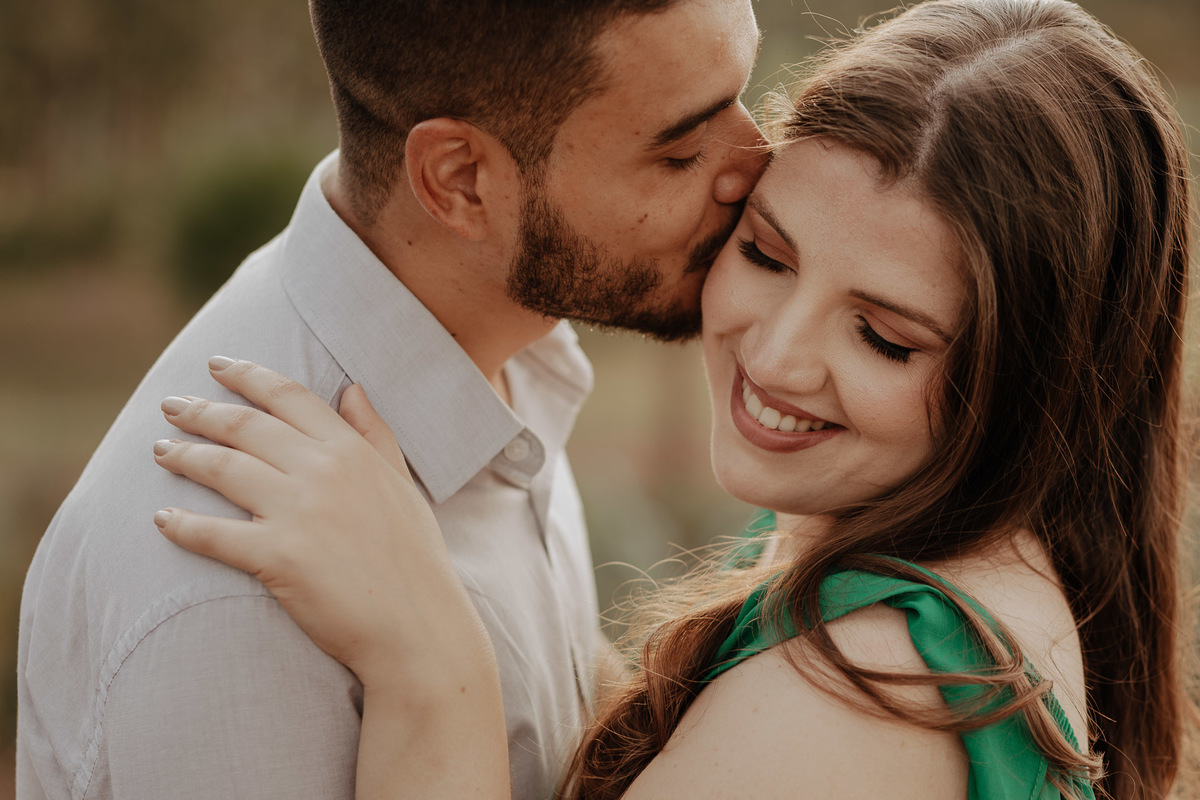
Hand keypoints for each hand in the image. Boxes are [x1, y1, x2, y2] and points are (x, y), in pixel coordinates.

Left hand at [152, 357, 494, 693]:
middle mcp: (322, 472)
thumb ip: (374, 433)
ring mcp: (298, 513)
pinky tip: (162, 519)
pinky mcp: (277, 558)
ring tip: (161, 451)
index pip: (288, 396)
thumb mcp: (401, 483)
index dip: (246, 376)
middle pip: (245, 426)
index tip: (216, 366)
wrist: (417, 626)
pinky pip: (214, 535)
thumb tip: (351, 387)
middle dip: (201, 411)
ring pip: (222, 469)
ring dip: (183, 456)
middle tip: (171, 406)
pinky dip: (182, 526)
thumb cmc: (414, 558)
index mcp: (351, 451)